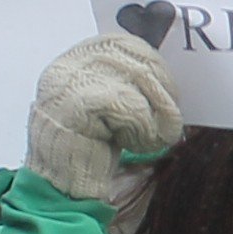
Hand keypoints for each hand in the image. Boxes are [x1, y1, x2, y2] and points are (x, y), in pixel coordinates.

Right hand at [26, 32, 181, 201]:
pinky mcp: (75, 104)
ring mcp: (68, 82)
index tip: (169, 92)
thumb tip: (168, 68)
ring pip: (138, 79)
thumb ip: (132, 85)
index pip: (122, 42)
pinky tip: (132, 145)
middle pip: (134, 58)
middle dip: (162, 90)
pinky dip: (143, 129)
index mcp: (73, 61)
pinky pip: (130, 106)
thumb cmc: (90, 153)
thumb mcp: (113, 110)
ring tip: (148, 140)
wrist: (62, 191)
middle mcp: (67, 65)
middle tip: (170, 123)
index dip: (153, 64)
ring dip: (155, 115)